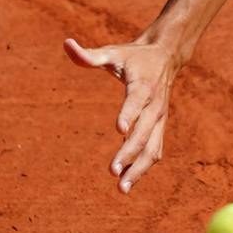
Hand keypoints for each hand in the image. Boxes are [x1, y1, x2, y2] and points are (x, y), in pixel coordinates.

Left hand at [64, 32, 178, 191]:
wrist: (166, 56)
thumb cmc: (133, 56)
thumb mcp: (112, 52)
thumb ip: (89, 55)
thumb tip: (66, 43)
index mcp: (143, 84)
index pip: (136, 101)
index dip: (129, 114)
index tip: (119, 130)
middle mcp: (154, 105)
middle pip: (144, 133)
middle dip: (129, 153)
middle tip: (112, 172)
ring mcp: (159, 118)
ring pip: (153, 148)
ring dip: (139, 169)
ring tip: (122, 188)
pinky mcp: (160, 127)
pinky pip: (154, 150)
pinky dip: (143, 166)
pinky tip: (129, 181)